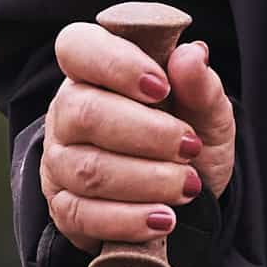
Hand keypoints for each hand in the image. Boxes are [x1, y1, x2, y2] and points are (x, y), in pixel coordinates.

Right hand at [39, 18, 236, 266]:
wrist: (184, 198)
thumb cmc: (187, 140)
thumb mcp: (207, 112)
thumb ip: (201, 85)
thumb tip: (192, 54)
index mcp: (93, 72)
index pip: (78, 47)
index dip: (116, 63)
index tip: (161, 87)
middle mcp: (66, 113)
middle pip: (83, 113)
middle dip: (146, 134)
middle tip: (190, 147)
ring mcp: (59, 162)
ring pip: (86, 170)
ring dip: (146, 181)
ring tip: (188, 187)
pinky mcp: (63, 208)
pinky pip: (83, 215)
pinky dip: (128, 220)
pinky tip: (162, 219)